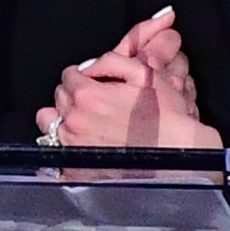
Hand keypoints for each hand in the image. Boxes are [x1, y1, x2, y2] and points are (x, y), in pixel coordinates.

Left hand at [33, 8, 220, 148]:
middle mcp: (76, 121)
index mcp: (88, 95)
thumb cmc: (165, 116)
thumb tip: (91, 64)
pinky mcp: (78, 170)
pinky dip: (67, 147)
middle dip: (74, 95)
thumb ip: (111, 61)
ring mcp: (75, 148)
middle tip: (96, 101)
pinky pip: (58, 154)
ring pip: (52, 124)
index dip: (83, 76)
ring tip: (89, 122)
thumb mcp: (144, 73)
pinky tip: (88, 144)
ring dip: (67, 119)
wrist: (177, 152)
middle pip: (59, 97)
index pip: (68, 75)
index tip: (95, 82)